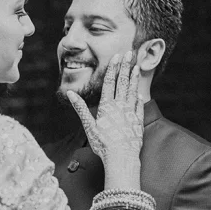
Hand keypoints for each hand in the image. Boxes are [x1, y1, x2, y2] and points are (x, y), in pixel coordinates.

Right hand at [67, 51, 143, 182]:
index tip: (117, 56)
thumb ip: (81, 108)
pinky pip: (139, 107)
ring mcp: (131, 113)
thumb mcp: (89, 126)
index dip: (113, 68)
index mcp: (107, 106)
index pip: (110, 82)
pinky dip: (139, 99)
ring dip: (134, 78)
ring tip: (136, 67)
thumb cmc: (102, 144)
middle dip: (125, 67)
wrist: (121, 157)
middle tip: (130, 53)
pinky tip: (139, 94)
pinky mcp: (138, 122)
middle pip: (123, 83)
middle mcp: (120, 106)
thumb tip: (71, 94)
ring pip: (132, 92)